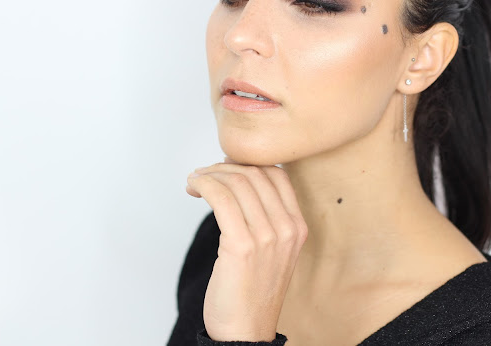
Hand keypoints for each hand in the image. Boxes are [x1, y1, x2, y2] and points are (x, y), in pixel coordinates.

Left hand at [186, 157, 307, 341]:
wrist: (245, 332)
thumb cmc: (252, 294)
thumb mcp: (272, 251)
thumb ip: (264, 218)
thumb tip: (237, 181)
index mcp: (297, 227)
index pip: (278, 174)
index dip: (249, 162)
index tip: (227, 165)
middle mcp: (287, 228)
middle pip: (255, 174)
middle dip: (224, 166)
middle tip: (204, 174)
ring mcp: (267, 237)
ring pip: (237, 181)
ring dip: (209, 174)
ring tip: (195, 181)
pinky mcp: (242, 245)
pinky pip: (220, 197)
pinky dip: (203, 185)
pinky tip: (193, 188)